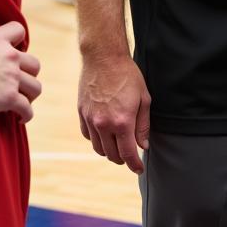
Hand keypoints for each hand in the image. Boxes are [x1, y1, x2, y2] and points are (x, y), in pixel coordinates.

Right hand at [0, 22, 41, 121]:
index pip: (18, 31)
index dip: (18, 41)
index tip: (12, 52)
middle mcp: (11, 56)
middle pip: (34, 65)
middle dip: (29, 75)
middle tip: (19, 85)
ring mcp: (12, 77)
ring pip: (35, 87)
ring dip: (30, 96)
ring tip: (23, 103)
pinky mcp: (9, 97)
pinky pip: (26, 108)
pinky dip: (26, 114)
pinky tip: (21, 119)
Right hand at [78, 54, 151, 173]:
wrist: (104, 57)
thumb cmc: (128, 75)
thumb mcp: (144, 98)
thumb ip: (143, 125)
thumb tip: (143, 145)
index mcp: (122, 121)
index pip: (128, 153)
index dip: (135, 164)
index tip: (139, 168)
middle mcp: (104, 124)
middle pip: (112, 155)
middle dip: (123, 158)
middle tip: (131, 154)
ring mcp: (90, 120)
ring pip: (99, 148)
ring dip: (109, 151)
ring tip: (118, 145)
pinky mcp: (82, 114)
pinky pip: (88, 136)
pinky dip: (97, 140)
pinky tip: (105, 134)